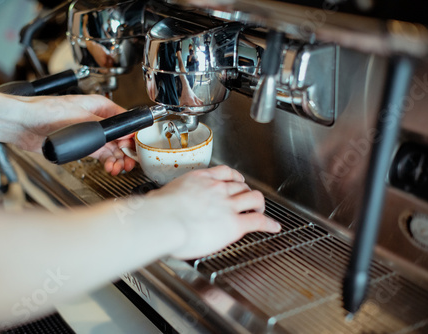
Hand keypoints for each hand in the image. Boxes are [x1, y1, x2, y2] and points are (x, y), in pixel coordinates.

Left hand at [16, 94, 135, 174]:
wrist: (24, 124)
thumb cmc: (46, 110)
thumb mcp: (82, 116)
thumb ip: (105, 127)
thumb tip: (125, 132)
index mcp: (101, 106)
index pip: (124, 122)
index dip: (133, 136)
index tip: (137, 148)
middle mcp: (97, 120)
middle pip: (120, 138)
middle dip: (126, 152)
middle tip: (128, 163)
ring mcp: (89, 134)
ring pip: (112, 150)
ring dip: (117, 160)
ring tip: (117, 168)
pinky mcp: (81, 146)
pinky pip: (101, 156)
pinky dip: (107, 163)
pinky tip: (109, 168)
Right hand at [149, 165, 280, 258]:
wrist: (163, 222)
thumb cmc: (157, 212)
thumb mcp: (160, 196)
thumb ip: (164, 198)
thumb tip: (153, 203)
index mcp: (200, 179)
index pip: (224, 173)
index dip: (234, 178)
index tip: (235, 181)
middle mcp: (217, 189)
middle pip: (241, 185)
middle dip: (246, 191)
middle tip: (247, 198)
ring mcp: (228, 205)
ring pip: (253, 198)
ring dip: (259, 204)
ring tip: (260, 210)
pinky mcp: (234, 224)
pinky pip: (258, 221)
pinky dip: (269, 224)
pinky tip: (273, 227)